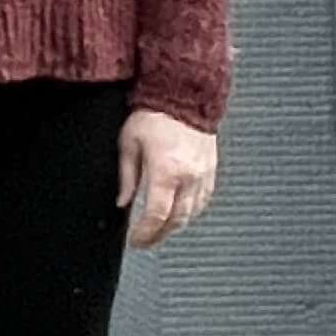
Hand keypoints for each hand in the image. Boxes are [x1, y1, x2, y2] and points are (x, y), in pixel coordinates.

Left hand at [121, 109, 217, 245]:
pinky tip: (180, 211)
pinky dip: (192, 210)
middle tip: (146, 241)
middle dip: (160, 235)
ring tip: (160, 229)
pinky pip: (204, 199)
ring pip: (193, 212)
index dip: (146, 233)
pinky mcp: (212, 169)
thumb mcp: (129, 143)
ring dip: (176, 225)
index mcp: (166, 171)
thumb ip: (127, 177)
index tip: (136, 240)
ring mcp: (204, 174)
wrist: (183, 95)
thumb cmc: (154, 114)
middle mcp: (189, 176)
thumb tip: (123, 201)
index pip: (158, 215)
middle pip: (177, 220)